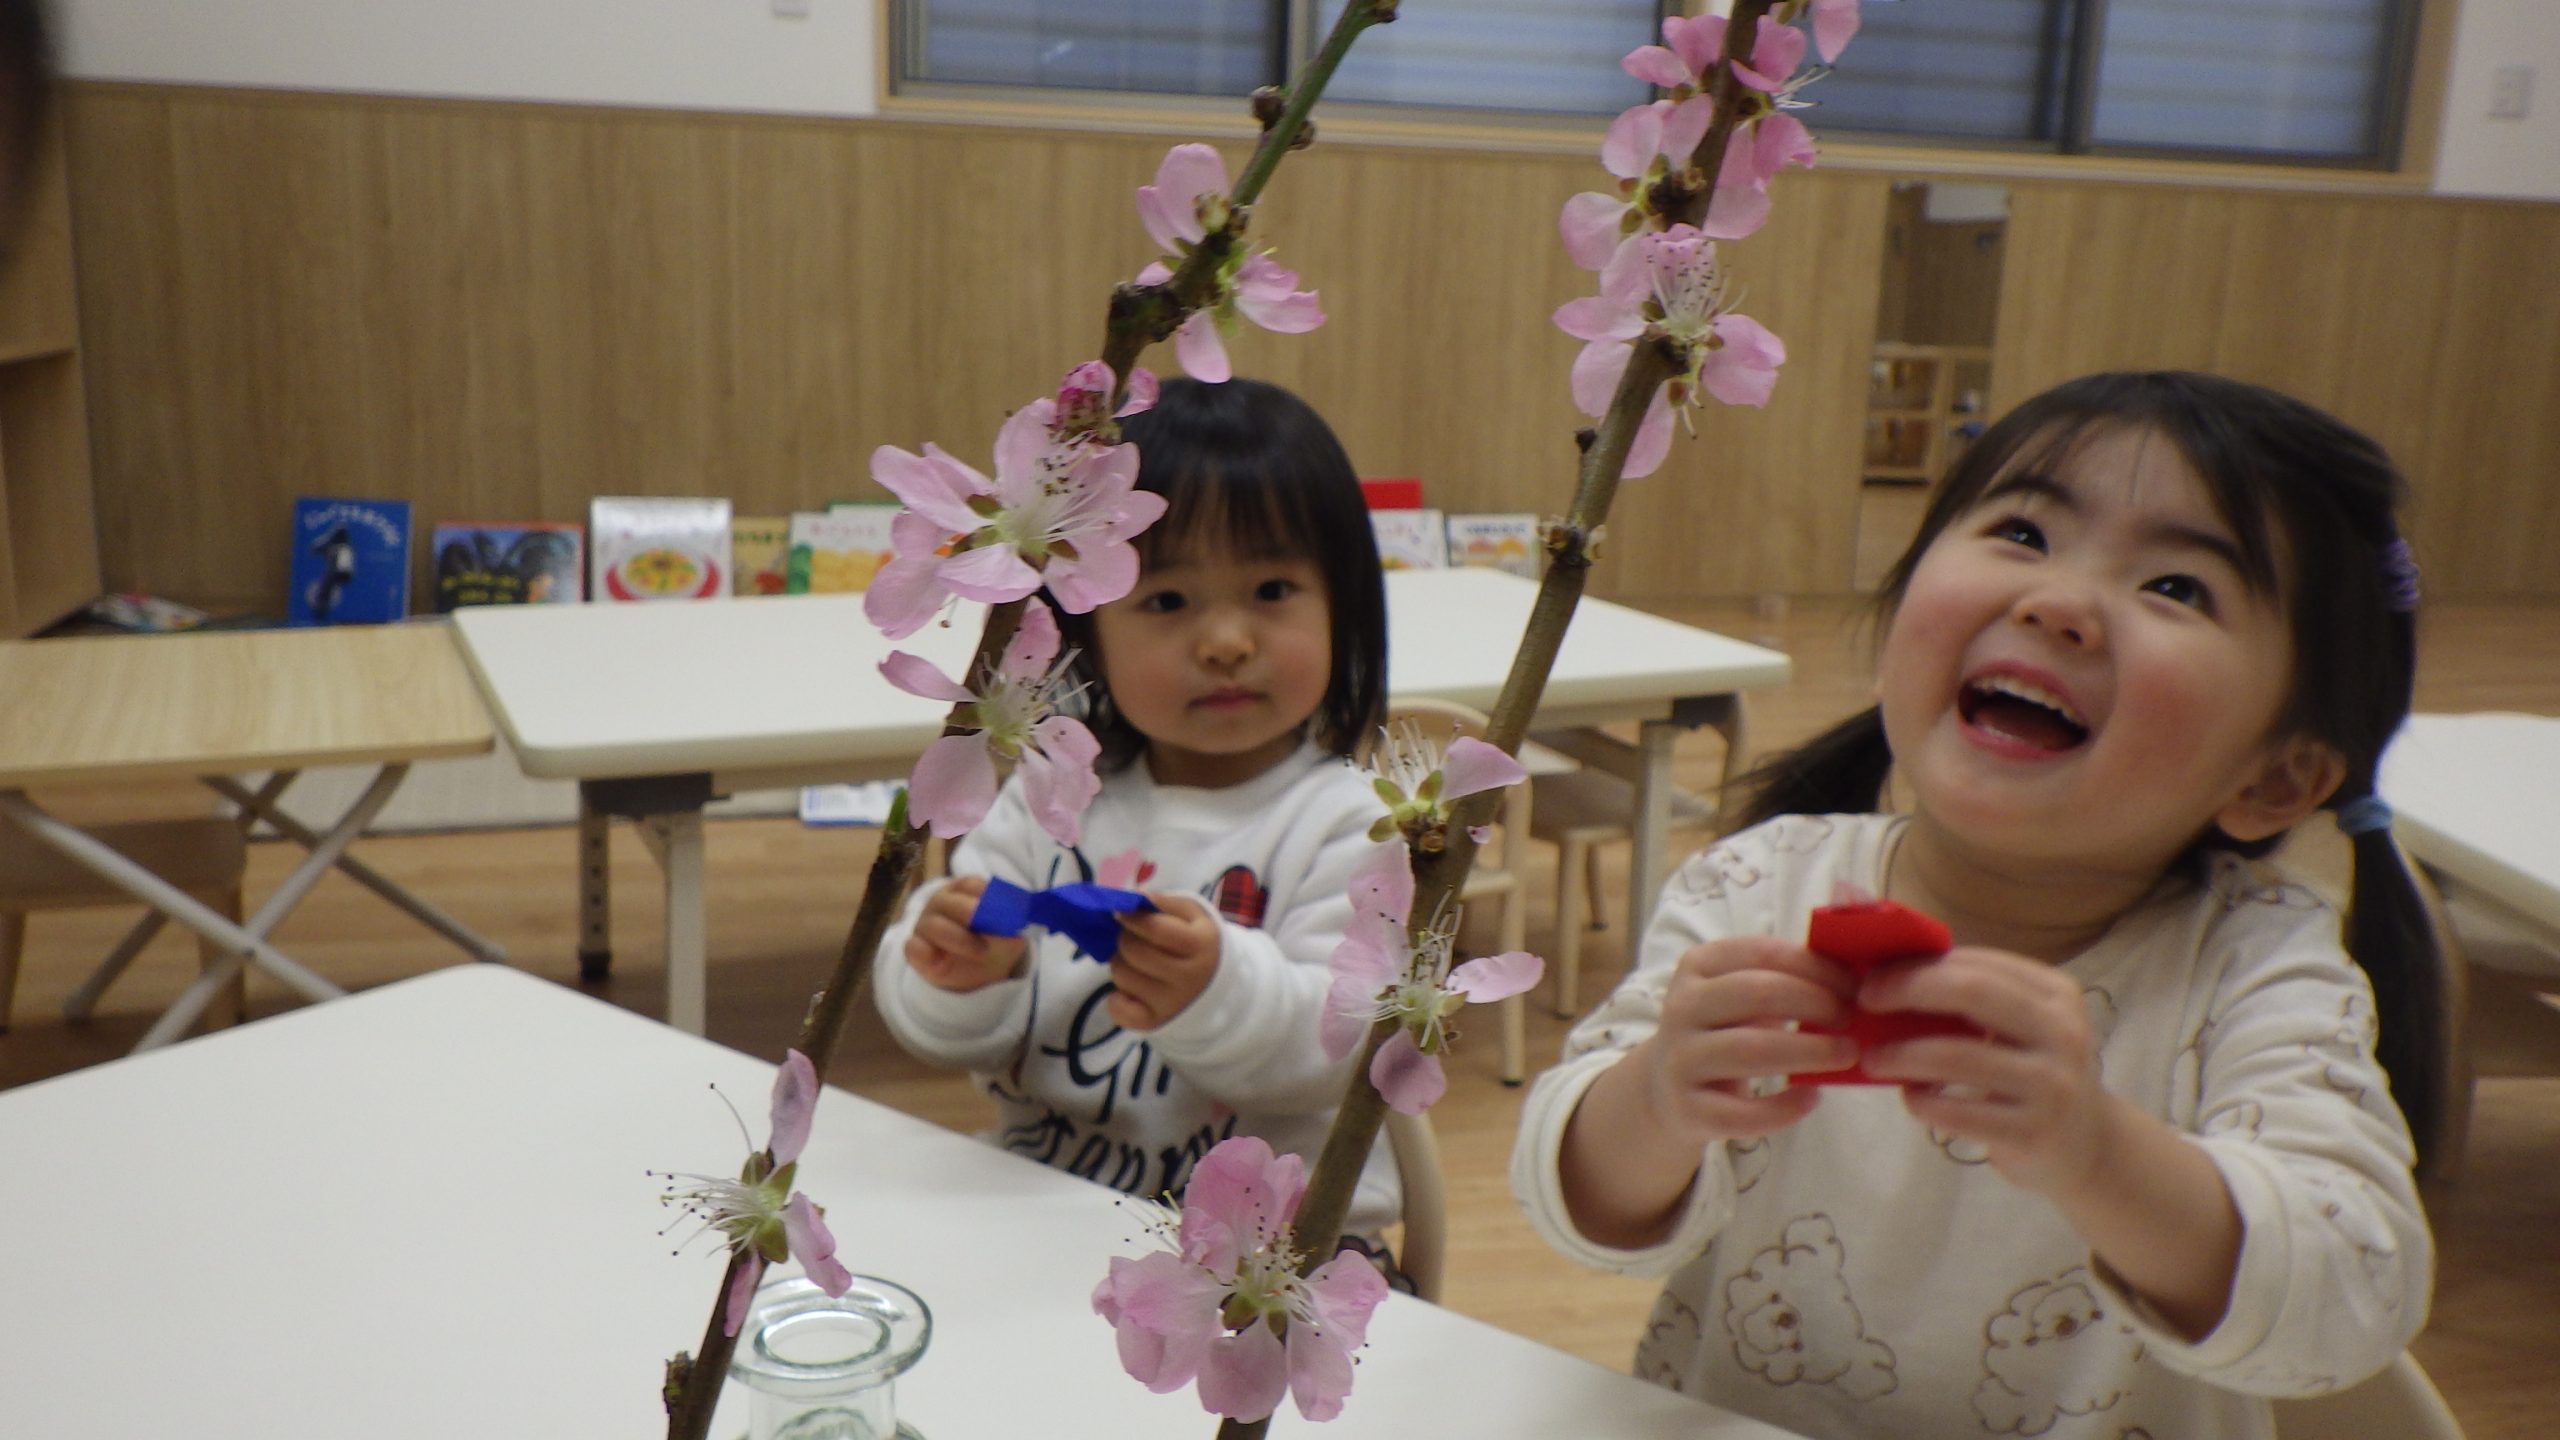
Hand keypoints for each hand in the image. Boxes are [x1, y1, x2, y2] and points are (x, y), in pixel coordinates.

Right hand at [902, 875, 1026, 992]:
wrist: (969, 970)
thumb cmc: (987, 944)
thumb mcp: (1004, 941)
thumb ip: (1009, 936)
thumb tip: (1015, 937)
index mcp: (964, 893)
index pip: (969, 884)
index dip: (983, 892)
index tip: (1001, 905)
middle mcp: (942, 904)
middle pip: (949, 901)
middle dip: (970, 911)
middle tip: (989, 924)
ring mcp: (925, 924)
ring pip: (934, 925)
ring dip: (959, 938)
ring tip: (981, 951)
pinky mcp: (915, 948)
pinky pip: (914, 947)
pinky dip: (928, 955)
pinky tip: (943, 963)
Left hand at [1106, 892, 1221, 1030]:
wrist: (1218, 987)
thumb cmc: (1198, 943)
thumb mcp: (1192, 915)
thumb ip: (1164, 903)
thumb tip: (1135, 898)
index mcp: (1200, 945)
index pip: (1156, 929)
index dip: (1132, 917)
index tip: (1122, 913)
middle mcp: (1188, 978)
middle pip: (1135, 953)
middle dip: (1124, 939)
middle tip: (1130, 938)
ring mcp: (1171, 1004)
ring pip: (1122, 977)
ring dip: (1120, 963)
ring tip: (1134, 962)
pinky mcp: (1154, 1023)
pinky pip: (1118, 1010)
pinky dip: (1116, 997)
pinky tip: (1130, 989)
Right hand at [1634, 936, 1860, 1147]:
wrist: (1667, 1089)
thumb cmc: (1725, 1031)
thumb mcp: (1743, 995)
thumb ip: (1788, 979)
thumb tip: (1861, 975)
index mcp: (1698, 966)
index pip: (1762, 953)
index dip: (1815, 966)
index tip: (1855, 983)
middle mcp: (1682, 1007)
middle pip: (1757, 993)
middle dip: (1815, 1002)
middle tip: (1851, 1017)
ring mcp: (1681, 1059)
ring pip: (1752, 1050)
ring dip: (1810, 1051)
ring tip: (1847, 1054)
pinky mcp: (1688, 1110)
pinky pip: (1744, 1112)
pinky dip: (1786, 1107)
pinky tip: (1813, 1098)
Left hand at [1857, 946, 2112, 1194]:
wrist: (2088, 1149)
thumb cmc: (2037, 1075)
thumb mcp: (2022, 1028)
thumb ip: (1974, 998)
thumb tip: (1891, 971)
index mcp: (2057, 995)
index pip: (1979, 963)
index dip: (1918, 964)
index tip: (1873, 974)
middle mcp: (2062, 1033)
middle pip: (1971, 992)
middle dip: (1908, 990)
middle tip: (1865, 1001)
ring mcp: (2051, 1084)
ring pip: (1955, 1055)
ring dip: (1901, 1054)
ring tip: (1873, 1059)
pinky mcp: (2033, 1132)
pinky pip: (1957, 1112)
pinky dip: (1921, 1101)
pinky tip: (1911, 1097)